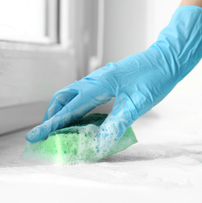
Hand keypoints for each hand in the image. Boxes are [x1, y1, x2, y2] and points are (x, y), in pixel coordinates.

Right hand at [26, 6, 201, 144]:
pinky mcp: (104, 81)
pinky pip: (81, 95)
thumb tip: (98, 143)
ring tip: (58, 127)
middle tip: (46, 133)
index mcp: (98, 85)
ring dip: (61, 111)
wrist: (167, 58)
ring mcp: (98, 79)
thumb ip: (116, 124)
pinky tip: (79, 117)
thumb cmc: (154, 79)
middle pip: (62, 98)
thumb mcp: (137, 104)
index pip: (68, 109)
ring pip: (70, 95)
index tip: (34, 136)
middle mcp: (93, 80)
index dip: (50, 125)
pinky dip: (73, 107)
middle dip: (51, 116)